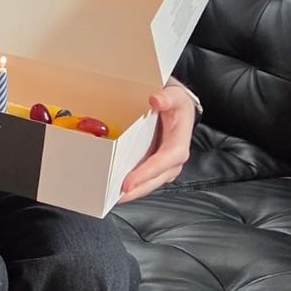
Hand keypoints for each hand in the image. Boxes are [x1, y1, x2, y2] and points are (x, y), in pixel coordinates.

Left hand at [118, 77, 195, 203]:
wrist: (176, 106)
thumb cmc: (175, 102)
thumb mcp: (174, 94)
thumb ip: (167, 97)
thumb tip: (156, 100)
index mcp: (179, 143)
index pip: (165, 161)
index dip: (147, 173)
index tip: (129, 182)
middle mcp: (173, 159)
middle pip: (155, 179)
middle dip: (136, 189)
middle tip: (115, 196)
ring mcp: (164, 165)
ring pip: (149, 183)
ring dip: (133, 191)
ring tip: (111, 196)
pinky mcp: (154, 165)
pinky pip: (143, 178)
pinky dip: (132, 184)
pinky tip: (116, 187)